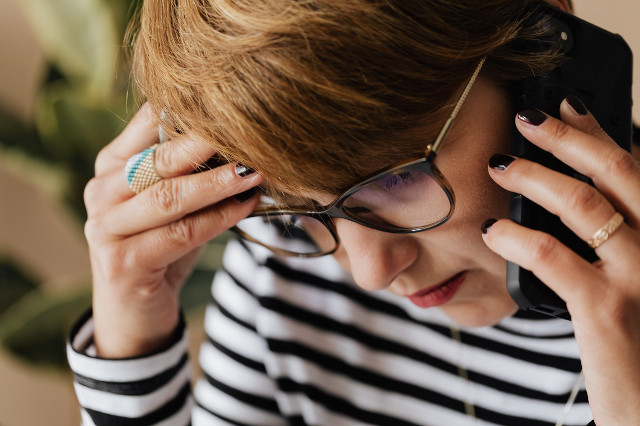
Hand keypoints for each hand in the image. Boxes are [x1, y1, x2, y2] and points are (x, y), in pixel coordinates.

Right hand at [84, 104, 261, 357]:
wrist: (133, 311)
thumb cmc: (160, 246)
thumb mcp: (172, 203)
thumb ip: (190, 172)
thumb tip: (242, 141)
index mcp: (111, 165)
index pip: (146, 124)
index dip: (188, 111)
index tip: (232, 102)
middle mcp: (102, 191)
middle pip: (159, 159)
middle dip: (206, 144)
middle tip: (248, 132)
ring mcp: (106, 228)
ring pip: (169, 197)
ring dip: (217, 183)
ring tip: (253, 172)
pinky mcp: (122, 262)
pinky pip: (180, 234)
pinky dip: (218, 219)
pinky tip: (245, 207)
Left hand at [482, 97, 639, 424]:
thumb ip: (618, 239)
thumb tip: (574, 200)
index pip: (637, 167)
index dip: (600, 131)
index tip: (566, 105)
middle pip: (617, 170)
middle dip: (566, 137)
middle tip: (526, 117)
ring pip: (583, 204)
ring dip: (533, 177)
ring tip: (499, 167)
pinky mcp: (607, 309)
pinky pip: (553, 256)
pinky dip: (516, 237)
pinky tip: (492, 232)